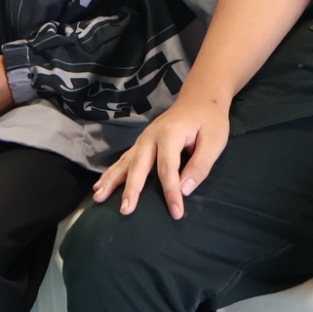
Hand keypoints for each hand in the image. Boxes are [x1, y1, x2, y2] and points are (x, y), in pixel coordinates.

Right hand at [91, 96, 229, 217]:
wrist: (199, 98)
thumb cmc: (209, 120)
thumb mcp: (214, 142)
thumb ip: (200, 166)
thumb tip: (184, 190)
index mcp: (170, 135)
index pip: (168, 169)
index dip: (171, 192)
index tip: (176, 213)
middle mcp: (151, 136)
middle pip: (139, 165)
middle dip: (131, 189)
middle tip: (125, 210)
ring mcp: (143, 139)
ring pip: (125, 162)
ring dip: (111, 180)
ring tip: (98, 197)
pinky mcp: (141, 143)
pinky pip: (124, 159)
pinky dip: (112, 173)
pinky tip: (100, 185)